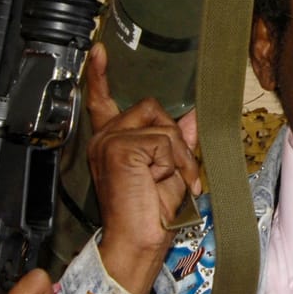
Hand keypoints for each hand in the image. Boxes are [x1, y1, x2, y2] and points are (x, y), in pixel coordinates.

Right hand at [84, 45, 201, 293]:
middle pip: (152, 108)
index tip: (99, 51)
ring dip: (180, 156)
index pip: (102, 101)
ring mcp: (111, 141)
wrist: (137, 242)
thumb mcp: (168, 171)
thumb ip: (176, 141)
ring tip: (173, 183)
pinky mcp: (121, 148)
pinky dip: (176, 163)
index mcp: (111, 142)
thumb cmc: (149, 215)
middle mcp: (105, 138)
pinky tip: (165, 183)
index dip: (100, 75)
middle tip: (177, 173)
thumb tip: (194, 116)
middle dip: (175, 138)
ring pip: (164, 126)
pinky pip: (165, 140)